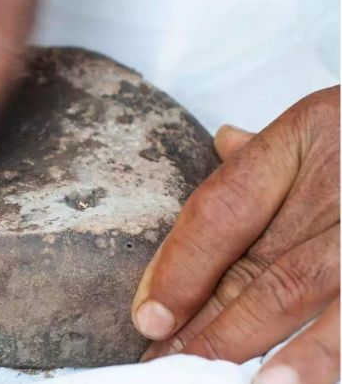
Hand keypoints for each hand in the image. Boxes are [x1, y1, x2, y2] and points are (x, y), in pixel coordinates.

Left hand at [132, 86, 339, 383]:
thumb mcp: (325, 115)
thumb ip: (274, 147)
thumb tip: (223, 143)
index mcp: (306, 139)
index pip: (223, 208)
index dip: (181, 265)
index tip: (148, 315)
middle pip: (265, 269)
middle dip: (213, 327)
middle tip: (169, 366)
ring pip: (312, 293)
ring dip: (268, 346)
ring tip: (231, 382)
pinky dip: (330, 349)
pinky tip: (292, 378)